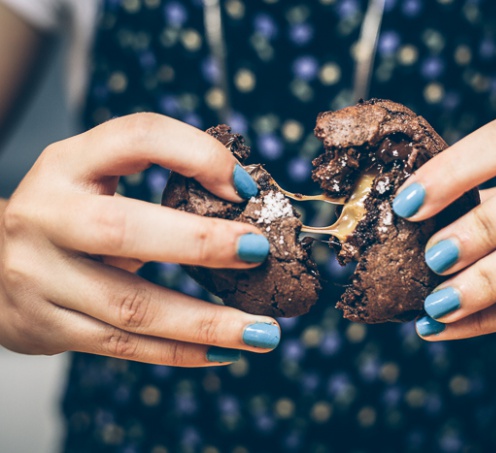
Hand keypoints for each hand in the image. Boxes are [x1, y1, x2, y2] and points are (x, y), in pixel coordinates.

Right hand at [0, 113, 280, 365]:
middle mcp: (46, 216)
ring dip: (206, 323)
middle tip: (259, 252)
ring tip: (263, 333)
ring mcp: (40, 277)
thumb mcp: (96, 179)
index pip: (136, 138)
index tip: (245, 187)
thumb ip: (155, 179)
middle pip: (124, 230)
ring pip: (132, 306)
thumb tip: (244, 198)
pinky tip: (224, 353)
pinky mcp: (46, 325)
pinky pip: (124, 346)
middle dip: (200, 243)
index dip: (196, 155)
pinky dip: (180, 352)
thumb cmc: (69, 216)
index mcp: (67, 164)